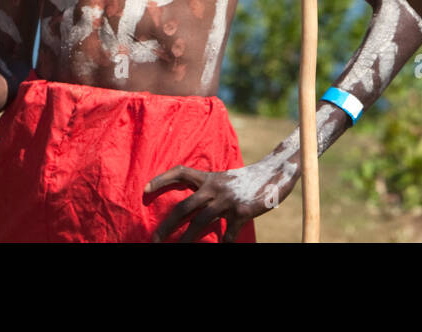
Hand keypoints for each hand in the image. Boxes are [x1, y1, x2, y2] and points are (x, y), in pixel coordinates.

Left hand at [145, 160, 291, 242]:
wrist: (277, 172)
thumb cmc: (248, 180)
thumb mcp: (226, 180)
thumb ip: (210, 190)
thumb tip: (190, 208)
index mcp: (210, 178)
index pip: (181, 173)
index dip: (162, 179)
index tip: (144, 190)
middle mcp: (216, 188)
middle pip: (184, 207)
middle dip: (167, 226)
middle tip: (154, 240)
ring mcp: (229, 200)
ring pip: (200, 223)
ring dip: (186, 240)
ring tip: (177, 250)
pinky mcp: (243, 211)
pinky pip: (228, 235)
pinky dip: (222, 244)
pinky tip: (219, 248)